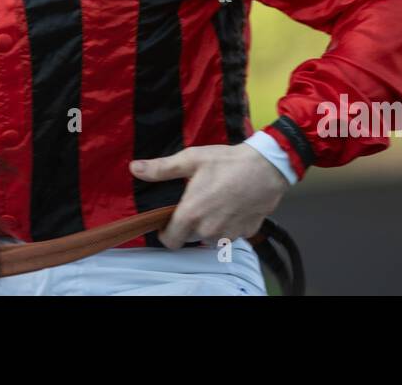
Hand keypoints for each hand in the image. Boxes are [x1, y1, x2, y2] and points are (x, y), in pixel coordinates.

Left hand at [129, 144, 290, 249]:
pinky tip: (231, 206)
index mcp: (191, 214)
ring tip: (214, 203)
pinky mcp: (245, 233)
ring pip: (210, 238)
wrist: (266, 167)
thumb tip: (135, 168)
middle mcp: (208, 230)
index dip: (165, 233)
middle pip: (190, 238)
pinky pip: (230, 235)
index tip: (168, 221)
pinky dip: (228, 225)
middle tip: (195, 203)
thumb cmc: (227, 162)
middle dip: (189, 225)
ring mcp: (228, 234)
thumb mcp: (191, 159)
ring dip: (209, 226)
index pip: (169, 241)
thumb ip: (161, 168)